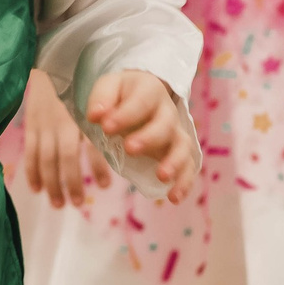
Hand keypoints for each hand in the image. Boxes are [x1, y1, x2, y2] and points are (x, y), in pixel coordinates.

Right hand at [19, 66, 103, 209]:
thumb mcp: (98, 99)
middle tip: (79, 203)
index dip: (97, 167)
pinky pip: (30, 153)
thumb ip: (106, 122)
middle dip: (71, 182)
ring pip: (46, 159)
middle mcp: (63, 121)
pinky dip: (31, 173)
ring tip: (60, 203)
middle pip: (66, 157)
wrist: (52, 62)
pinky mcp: (31, 125)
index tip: (104, 186)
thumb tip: (123, 150)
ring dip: (52, 183)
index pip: (91, 145)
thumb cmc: (82, 85)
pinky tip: (37, 189)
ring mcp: (43, 124)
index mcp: (83, 115)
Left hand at [84, 70, 200, 204]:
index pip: (140, 102)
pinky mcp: (178, 153)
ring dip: (174, 162)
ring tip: (161, 177)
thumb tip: (95, 116)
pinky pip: (188, 167)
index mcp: (149, 90)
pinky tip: (174, 197)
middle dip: (148, 138)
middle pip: (165, 125)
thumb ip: (101, 99)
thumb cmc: (121, 94)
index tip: (106, 127)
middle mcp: (168, 112)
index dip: (125, 115)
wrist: (141, 94)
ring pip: (183, 147)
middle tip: (129, 148)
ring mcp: (176, 133)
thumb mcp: (108, 86)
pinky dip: (185, 182)